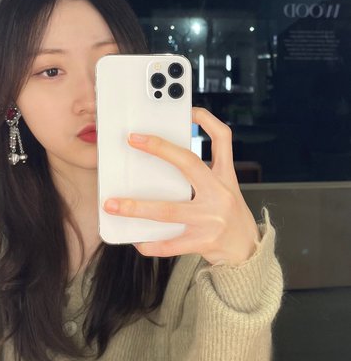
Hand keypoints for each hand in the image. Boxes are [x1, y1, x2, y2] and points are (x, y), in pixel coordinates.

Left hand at [103, 107, 259, 264]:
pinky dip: (149, 243)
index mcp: (226, 177)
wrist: (248, 251)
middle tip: (133, 139)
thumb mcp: (225, 189)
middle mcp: (220, 194)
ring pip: (168, 211)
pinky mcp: (202, 242)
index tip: (188, 110)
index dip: (207, 120)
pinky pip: (169, 244)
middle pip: (189, 163)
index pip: (223, 139)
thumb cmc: (230, 217)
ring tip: (112, 205)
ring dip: (137, 207)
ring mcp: (211, 220)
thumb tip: (160, 166)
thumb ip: (202, 176)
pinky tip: (135, 239)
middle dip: (160, 149)